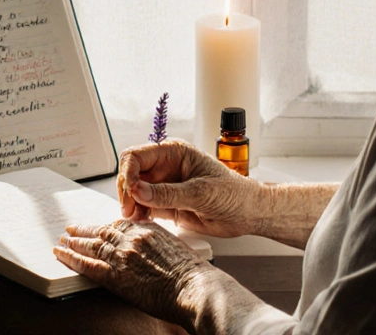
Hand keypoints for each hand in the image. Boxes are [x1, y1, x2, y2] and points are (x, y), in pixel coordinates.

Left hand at [53, 219, 211, 328]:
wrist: (194, 287)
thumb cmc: (192, 274)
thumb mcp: (176, 248)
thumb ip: (158, 243)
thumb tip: (150, 250)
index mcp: (147, 230)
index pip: (119, 224)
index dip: (104, 226)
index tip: (97, 227)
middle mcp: (132, 239)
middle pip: (102, 232)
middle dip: (84, 231)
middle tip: (71, 229)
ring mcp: (122, 255)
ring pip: (91, 246)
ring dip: (74, 243)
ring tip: (62, 241)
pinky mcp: (115, 275)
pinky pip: (87, 264)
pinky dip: (71, 258)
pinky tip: (61, 254)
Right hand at [116, 139, 262, 237]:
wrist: (248, 213)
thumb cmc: (234, 194)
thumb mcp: (201, 192)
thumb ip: (168, 193)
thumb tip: (138, 191)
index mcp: (174, 152)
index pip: (137, 156)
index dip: (128, 173)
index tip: (131, 192)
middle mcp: (165, 167)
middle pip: (130, 174)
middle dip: (126, 191)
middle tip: (130, 211)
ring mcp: (164, 186)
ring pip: (133, 192)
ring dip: (130, 205)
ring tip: (136, 220)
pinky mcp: (165, 204)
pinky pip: (143, 207)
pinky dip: (138, 215)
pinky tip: (142, 222)